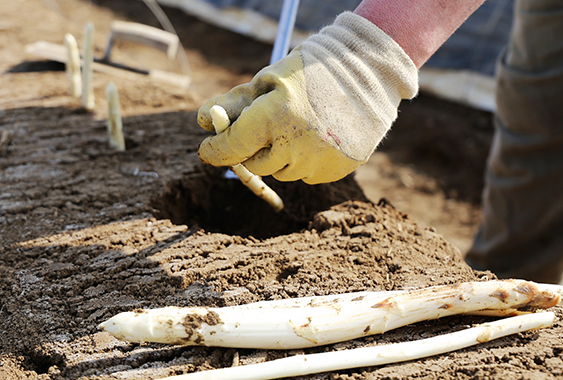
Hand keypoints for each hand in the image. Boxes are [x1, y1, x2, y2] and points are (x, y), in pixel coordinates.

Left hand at [197, 12, 417, 183]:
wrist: (370, 72)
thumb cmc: (311, 70)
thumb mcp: (269, 79)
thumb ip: (234, 103)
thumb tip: (203, 121)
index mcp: (274, 117)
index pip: (230, 148)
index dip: (214, 150)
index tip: (207, 149)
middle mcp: (296, 145)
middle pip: (255, 165)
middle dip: (250, 150)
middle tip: (258, 130)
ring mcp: (319, 160)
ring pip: (282, 172)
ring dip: (279, 156)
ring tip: (296, 126)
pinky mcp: (338, 169)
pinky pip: (307, 175)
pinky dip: (304, 161)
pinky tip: (316, 136)